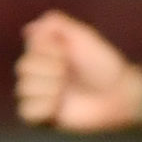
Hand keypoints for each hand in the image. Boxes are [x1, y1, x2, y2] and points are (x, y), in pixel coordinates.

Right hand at [16, 10, 141, 131]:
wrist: (118, 93)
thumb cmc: (103, 63)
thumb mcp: (82, 35)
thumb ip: (56, 24)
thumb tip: (29, 29)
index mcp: (42, 54)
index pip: (29, 48)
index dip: (51, 51)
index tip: (68, 53)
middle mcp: (37, 74)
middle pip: (23, 68)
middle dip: (53, 69)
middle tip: (70, 73)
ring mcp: (38, 96)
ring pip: (24, 89)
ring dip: (51, 88)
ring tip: (67, 91)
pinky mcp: (42, 118)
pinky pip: (27, 112)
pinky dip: (45, 107)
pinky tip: (60, 105)